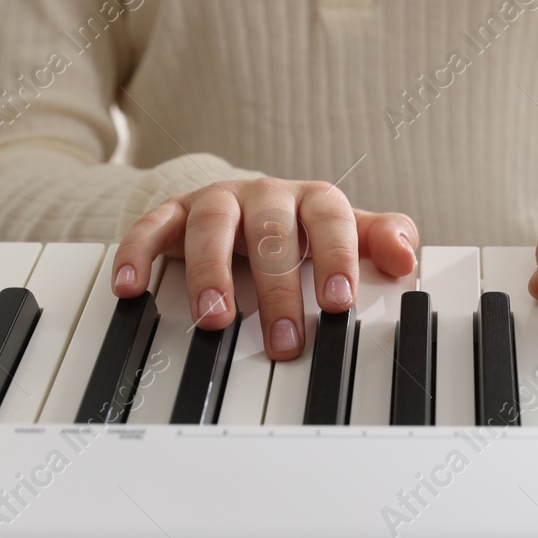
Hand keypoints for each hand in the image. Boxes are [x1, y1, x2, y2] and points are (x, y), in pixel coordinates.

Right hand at [112, 178, 417, 359]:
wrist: (248, 203)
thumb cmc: (303, 229)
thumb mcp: (347, 235)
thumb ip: (380, 241)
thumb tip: (406, 256)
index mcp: (311, 201)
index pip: (330, 219)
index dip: (336, 255)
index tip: (338, 300)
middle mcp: (264, 196)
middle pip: (272, 233)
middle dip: (278, 289)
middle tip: (283, 341)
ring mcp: (217, 202)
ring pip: (211, 225)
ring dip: (211, 271)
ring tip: (214, 319)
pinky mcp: (173, 213)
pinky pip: (151, 226)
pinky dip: (137, 254)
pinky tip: (130, 288)